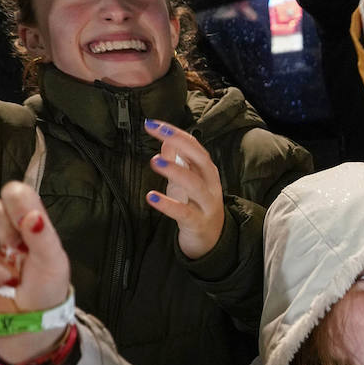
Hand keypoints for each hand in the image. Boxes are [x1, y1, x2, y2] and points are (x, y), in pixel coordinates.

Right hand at [0, 181, 71, 364]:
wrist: (29, 326)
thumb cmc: (46, 290)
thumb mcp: (54, 263)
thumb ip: (44, 236)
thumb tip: (33, 215)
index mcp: (25, 222)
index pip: (14, 192)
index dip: (15, 204)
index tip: (26, 226)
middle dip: (0, 232)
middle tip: (16, 254)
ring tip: (7, 283)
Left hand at [140, 119, 226, 258]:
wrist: (211, 240)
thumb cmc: (195, 205)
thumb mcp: (185, 180)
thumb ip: (177, 159)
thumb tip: (166, 138)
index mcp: (206, 170)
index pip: (194, 146)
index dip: (175, 133)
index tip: (153, 124)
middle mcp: (210, 184)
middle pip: (200, 158)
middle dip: (180, 142)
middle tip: (159, 132)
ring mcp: (206, 204)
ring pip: (195, 184)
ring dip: (176, 171)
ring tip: (155, 162)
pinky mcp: (198, 223)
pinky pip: (184, 213)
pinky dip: (168, 205)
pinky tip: (152, 197)